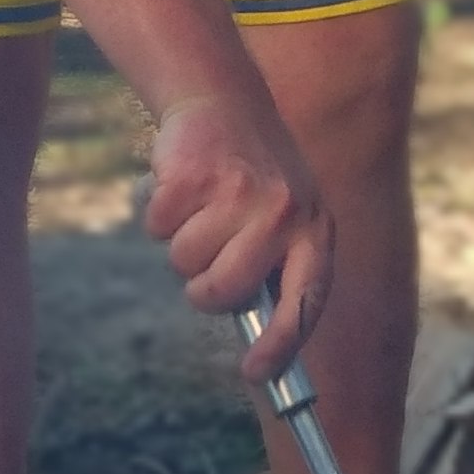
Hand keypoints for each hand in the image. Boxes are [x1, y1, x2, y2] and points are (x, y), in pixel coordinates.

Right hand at [145, 90, 330, 381]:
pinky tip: (181, 187)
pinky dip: (159, 215)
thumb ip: (273, 271)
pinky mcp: (197, 175)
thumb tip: (258, 344)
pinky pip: (158, 227)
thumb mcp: (284, 218)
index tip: (255, 372)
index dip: (281, 345)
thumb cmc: (253, 179)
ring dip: (180, 246)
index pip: (305, 303)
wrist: (224, 100)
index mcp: (315, 231)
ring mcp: (241, 194)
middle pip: (225, 291)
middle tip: (202, 272)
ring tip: (200, 211)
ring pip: (184, 262)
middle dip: (203, 291)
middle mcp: (285, 213)